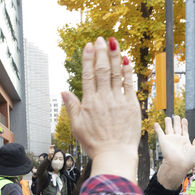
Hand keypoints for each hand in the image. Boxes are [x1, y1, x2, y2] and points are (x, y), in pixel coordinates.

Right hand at [62, 37, 140, 182]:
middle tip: (101, 39)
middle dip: (101, 52)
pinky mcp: (131, 106)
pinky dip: (128, 71)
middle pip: (102, 70)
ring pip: (116, 73)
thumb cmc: (95, 144)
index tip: (88, 46)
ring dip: (114, 56)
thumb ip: (71, 107)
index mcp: (89, 102)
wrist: (114, 154)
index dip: (88, 59)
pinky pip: (129, 84)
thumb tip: (63, 91)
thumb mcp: (77, 126)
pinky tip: (126, 61)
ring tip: (113, 43)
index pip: (88, 75)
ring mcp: (118, 101)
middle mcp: (103, 98)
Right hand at [154, 116, 194, 188]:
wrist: (177, 165)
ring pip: (169, 129)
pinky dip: (157, 128)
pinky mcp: (163, 141)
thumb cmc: (188, 160)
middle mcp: (177, 140)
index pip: (184, 131)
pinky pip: (159, 133)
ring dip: (168, 123)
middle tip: (177, 116)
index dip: (184, 125)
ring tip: (168, 117)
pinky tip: (156, 123)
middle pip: (177, 128)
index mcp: (185, 142)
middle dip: (177, 122)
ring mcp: (170, 140)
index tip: (184, 119)